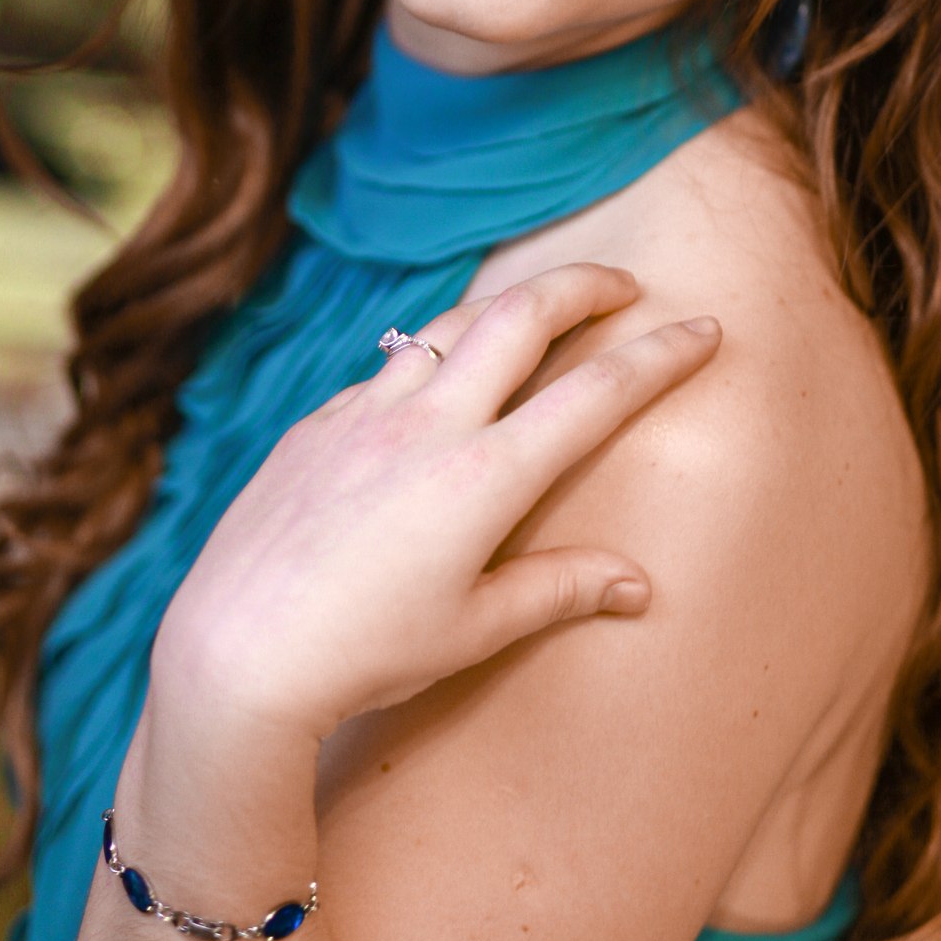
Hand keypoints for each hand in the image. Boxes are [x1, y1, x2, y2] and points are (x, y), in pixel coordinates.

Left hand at [150, 263, 721, 743]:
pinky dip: (429, 362)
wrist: (235, 651)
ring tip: (536, 314)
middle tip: (623, 286)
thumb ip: (559, 590)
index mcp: (485, 477)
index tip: (704, 330)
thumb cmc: (363, 655)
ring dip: (504, 308)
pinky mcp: (316, 423)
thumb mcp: (473, 631)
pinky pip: (386, 371)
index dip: (660, 357)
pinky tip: (434, 390)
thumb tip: (636, 583)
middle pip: (522, 314)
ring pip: (450, 325)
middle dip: (584, 286)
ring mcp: (365, 414)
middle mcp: (429, 424)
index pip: (596, 394)